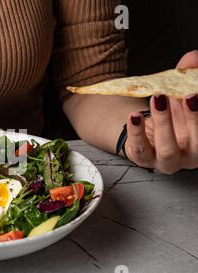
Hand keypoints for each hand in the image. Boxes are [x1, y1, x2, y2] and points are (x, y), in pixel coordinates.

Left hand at [125, 50, 197, 173]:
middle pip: (196, 141)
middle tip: (187, 95)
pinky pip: (140, 148)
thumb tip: (192, 57)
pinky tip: (134, 115)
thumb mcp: (181, 96)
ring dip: (164, 122)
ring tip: (158, 97)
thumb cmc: (173, 115)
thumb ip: (188, 76)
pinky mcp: (144, 160)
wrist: (148, 133)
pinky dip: (136, 131)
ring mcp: (167, 161)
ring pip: (168, 149)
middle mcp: (192, 155)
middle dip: (193, 117)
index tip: (196, 93)